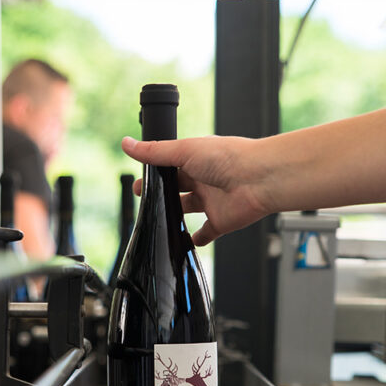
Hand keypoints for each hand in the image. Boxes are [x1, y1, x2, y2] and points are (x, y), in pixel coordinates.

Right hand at [121, 135, 272, 245]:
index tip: (139, 182)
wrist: (258, 179)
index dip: (154, 173)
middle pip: (176, 188)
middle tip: (144, 198)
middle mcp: (204, 179)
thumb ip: (154, 152)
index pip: (170, 165)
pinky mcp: (221, 221)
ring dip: (175, 214)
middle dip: (160, 193)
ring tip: (158, 219)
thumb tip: (127, 144)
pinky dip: (196, 239)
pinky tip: (185, 241)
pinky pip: (206, 233)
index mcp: (196, 158)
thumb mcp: (184, 151)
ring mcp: (212, 201)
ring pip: (188, 209)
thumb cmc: (229, 157)